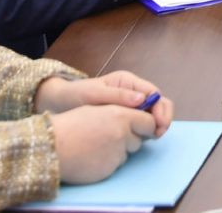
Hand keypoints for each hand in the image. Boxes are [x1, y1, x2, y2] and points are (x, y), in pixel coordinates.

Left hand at [34, 73, 172, 136]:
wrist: (60, 104)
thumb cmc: (77, 95)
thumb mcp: (95, 94)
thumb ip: (118, 96)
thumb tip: (143, 100)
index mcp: (128, 82)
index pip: (154, 93)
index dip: (161, 109)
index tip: (159, 125)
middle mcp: (132, 92)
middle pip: (158, 104)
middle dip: (162, 118)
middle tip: (157, 135)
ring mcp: (130, 105)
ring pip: (152, 115)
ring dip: (155, 125)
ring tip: (150, 138)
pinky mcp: (124, 118)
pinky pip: (140, 123)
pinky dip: (145, 130)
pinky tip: (140, 139)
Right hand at [51, 105, 156, 183]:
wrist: (52, 146)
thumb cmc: (71, 124)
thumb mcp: (97, 108)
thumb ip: (120, 111)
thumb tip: (138, 115)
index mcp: (120, 114)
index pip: (149, 122)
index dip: (146, 124)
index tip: (142, 127)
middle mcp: (122, 134)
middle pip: (140, 139)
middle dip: (131, 138)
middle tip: (112, 136)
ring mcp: (117, 153)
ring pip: (128, 152)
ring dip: (120, 150)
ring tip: (98, 144)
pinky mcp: (110, 169)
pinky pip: (116, 164)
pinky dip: (109, 161)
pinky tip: (93, 155)